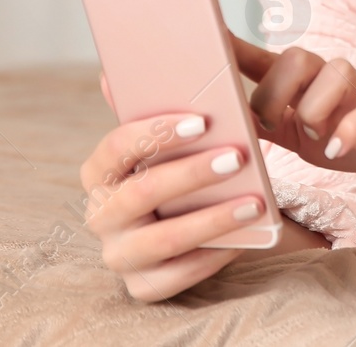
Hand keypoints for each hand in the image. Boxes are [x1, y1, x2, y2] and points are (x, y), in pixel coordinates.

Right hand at [81, 73, 267, 301]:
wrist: (190, 226)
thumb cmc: (178, 172)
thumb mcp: (168, 141)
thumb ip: (150, 105)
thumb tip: (115, 69)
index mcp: (99, 173)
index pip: (115, 149)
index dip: (155, 134)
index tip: (202, 121)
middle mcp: (100, 215)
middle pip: (141, 194)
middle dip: (192, 174)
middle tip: (238, 156)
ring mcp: (119, 255)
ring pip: (162, 240)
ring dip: (211, 219)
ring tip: (256, 201)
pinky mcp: (143, 287)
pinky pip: (176, 277)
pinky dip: (213, 255)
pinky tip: (245, 237)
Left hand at [232, 36, 355, 196]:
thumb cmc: (354, 136)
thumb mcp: (299, 133)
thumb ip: (264, 121)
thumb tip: (216, 120)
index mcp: (304, 86)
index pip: (263, 58)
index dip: (232, 46)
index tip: (202, 33)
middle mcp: (330, 81)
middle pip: (295, 57)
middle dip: (275, 93)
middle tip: (273, 127)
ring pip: (334, 73)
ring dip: (313, 109)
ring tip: (314, 138)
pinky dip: (348, 130)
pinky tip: (336, 148)